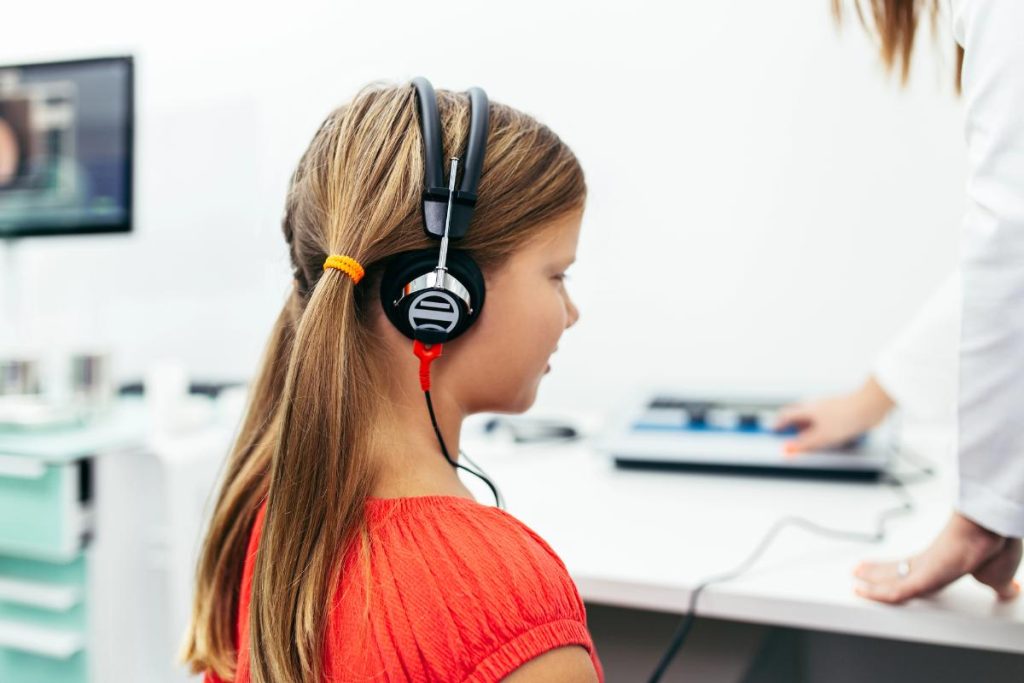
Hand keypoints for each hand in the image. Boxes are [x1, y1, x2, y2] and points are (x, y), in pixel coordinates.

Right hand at [774, 376, 894, 454]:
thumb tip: (788, 449)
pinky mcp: (840, 412)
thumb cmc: (847, 415)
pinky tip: (828, 437)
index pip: (785, 415)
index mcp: (806, 409)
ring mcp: (828, 408)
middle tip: (789, 438)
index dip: (778, 424)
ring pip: (812, 418)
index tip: (773, 431)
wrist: (869, 407)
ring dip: (807, 429)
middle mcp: (815, 406)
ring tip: (809, 442)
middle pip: (797, 416)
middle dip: (792, 427)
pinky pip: (825, 421)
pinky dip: (821, 429)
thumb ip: (803, 444)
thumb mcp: (821, 436)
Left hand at [854, 511, 1021, 603]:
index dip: (899, 571)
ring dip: (871, 581)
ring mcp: (923, 569)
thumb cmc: (995, 547)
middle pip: (896, 571)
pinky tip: (863, 593)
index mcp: (944, 563)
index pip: (914, 569)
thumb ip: (997, 585)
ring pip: (890, 579)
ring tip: (854, 577)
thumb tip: (1008, 590)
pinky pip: (895, 592)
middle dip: (876, 572)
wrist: (990, 530)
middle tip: (857, 572)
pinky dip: (878, 595)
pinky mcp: (921, 577)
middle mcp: (930, 564)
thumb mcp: (998, 576)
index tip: (886, 572)